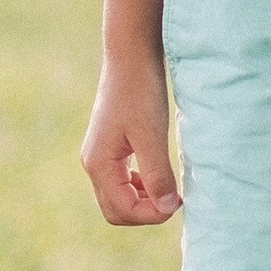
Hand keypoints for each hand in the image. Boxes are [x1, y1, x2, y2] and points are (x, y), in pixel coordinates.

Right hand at [81, 55, 180, 225]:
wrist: (130, 56)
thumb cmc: (140, 92)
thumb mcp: (152, 135)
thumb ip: (157, 174)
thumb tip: (165, 207)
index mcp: (98, 164)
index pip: (121, 210)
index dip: (151, 214)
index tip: (178, 201)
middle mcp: (92, 163)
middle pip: (115, 210)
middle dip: (144, 212)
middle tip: (173, 198)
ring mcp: (98, 155)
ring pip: (116, 197)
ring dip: (142, 200)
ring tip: (168, 187)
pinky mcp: (108, 146)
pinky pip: (119, 180)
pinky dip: (138, 185)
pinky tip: (157, 173)